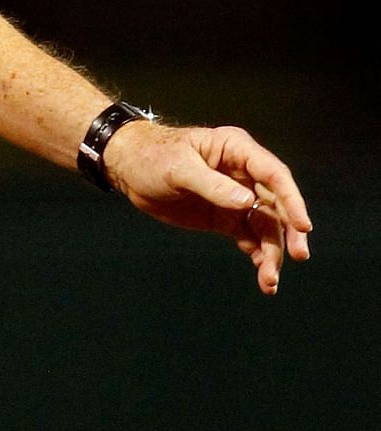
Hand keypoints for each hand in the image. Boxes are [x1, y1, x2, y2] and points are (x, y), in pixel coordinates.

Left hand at [102, 120, 312, 294]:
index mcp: (236, 150)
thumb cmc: (151, 157)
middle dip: (290, 231)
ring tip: (270, 280)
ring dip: (273, 252)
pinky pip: (251, 238)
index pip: (274, 175)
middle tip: (300, 256)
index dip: (292, 200)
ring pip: (267, 226)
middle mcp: (243, 174)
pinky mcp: (226, 218)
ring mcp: (237, 197)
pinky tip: (264, 278)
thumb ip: (212, 185)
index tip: (303, 225)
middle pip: (278, 204)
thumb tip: (248, 203)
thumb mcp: (178, 168)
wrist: (127, 169)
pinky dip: (259, 257)